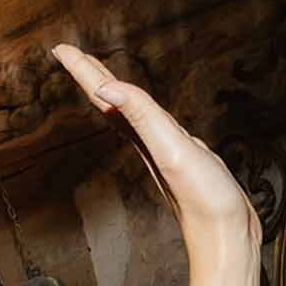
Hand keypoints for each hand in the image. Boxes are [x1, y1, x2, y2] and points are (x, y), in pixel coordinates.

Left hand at [52, 43, 258, 243]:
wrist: (225, 238)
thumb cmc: (202, 198)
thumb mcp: (170, 149)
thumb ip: (141, 116)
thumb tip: (104, 89)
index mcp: (139, 136)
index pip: (104, 95)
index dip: (83, 70)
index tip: (60, 48)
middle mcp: (145, 142)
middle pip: (111, 102)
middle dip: (91, 75)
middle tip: (70, 53)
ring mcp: (162, 151)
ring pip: (128, 114)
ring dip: (112, 92)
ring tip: (99, 76)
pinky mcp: (181, 160)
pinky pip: (151, 127)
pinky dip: (141, 113)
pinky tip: (145, 115)